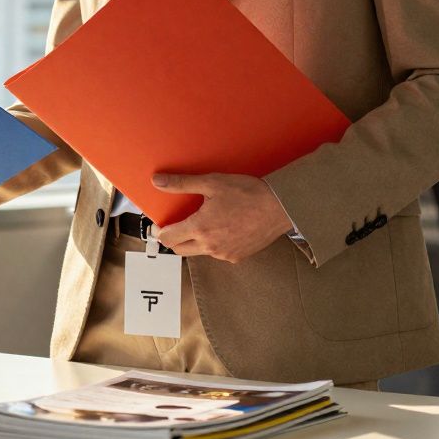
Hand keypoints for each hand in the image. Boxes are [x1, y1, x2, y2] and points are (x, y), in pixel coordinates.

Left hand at [149, 172, 292, 262]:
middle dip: (173, 239)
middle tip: (174, 226)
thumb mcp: (212, 183)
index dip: (159, 232)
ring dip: (193, 242)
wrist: (280, 207)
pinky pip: (217, 254)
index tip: (159, 225)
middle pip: (179, 249)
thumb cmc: (247, 193)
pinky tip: (220, 229)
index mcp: (201, 228)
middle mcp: (210, 246)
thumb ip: (182, 184)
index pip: (168, 238)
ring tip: (200, 224)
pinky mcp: (237, 257)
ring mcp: (224, 254)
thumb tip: (157, 181)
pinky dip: (212, 244)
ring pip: (198, 252)